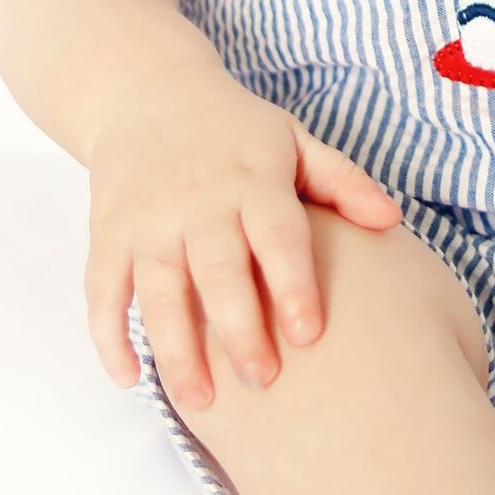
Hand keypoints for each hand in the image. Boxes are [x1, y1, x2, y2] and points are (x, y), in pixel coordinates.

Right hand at [82, 53, 403, 408]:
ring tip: (201, 403)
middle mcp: (197, 202)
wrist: (145, 91)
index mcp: (252, 179)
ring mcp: (147, 219)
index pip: (276, 235)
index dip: (292, 284)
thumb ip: (341, 180)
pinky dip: (109, 335)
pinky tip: (129, 378)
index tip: (309, 334)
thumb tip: (392, 220)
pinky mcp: (107, 231)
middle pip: (217, 271)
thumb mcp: (292, 139)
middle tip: (262, 381)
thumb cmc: (234, 130)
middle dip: (237, 329)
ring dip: (175, 348)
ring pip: (157, 290)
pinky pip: (102, 288)